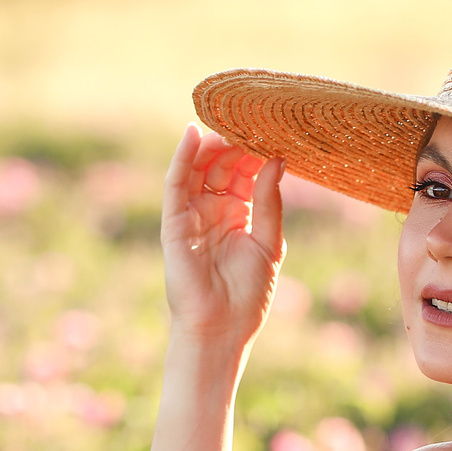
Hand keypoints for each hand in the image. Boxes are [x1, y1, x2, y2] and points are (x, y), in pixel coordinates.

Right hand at [161, 123, 285, 353]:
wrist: (220, 330)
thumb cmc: (247, 296)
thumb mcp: (269, 244)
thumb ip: (270, 202)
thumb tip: (278, 159)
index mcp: (240, 218)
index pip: (245, 174)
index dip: (256, 152)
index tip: (271, 130)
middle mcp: (214, 212)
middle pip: (222, 166)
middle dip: (235, 144)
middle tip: (251, 121)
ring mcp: (191, 216)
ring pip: (198, 169)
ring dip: (211, 145)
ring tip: (227, 122)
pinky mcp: (173, 223)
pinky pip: (175, 184)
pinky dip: (182, 157)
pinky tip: (192, 134)